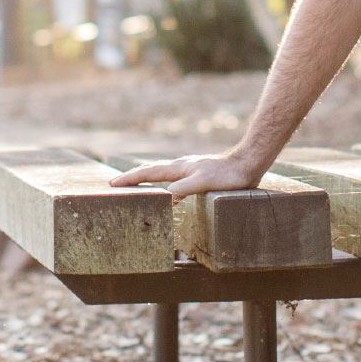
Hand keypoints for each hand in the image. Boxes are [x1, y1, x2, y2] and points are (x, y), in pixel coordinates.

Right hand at [107, 148, 269, 198]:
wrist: (248, 164)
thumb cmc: (228, 176)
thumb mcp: (204, 184)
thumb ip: (183, 188)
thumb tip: (165, 197)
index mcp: (179, 168)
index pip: (148, 173)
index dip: (130, 179)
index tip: (113, 184)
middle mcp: (181, 166)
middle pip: (151, 170)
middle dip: (133, 177)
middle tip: (116, 183)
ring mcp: (189, 168)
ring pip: (161, 172)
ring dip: (146, 177)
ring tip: (135, 184)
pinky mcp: (198, 173)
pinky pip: (172, 176)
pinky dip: (162, 181)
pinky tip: (168, 187)